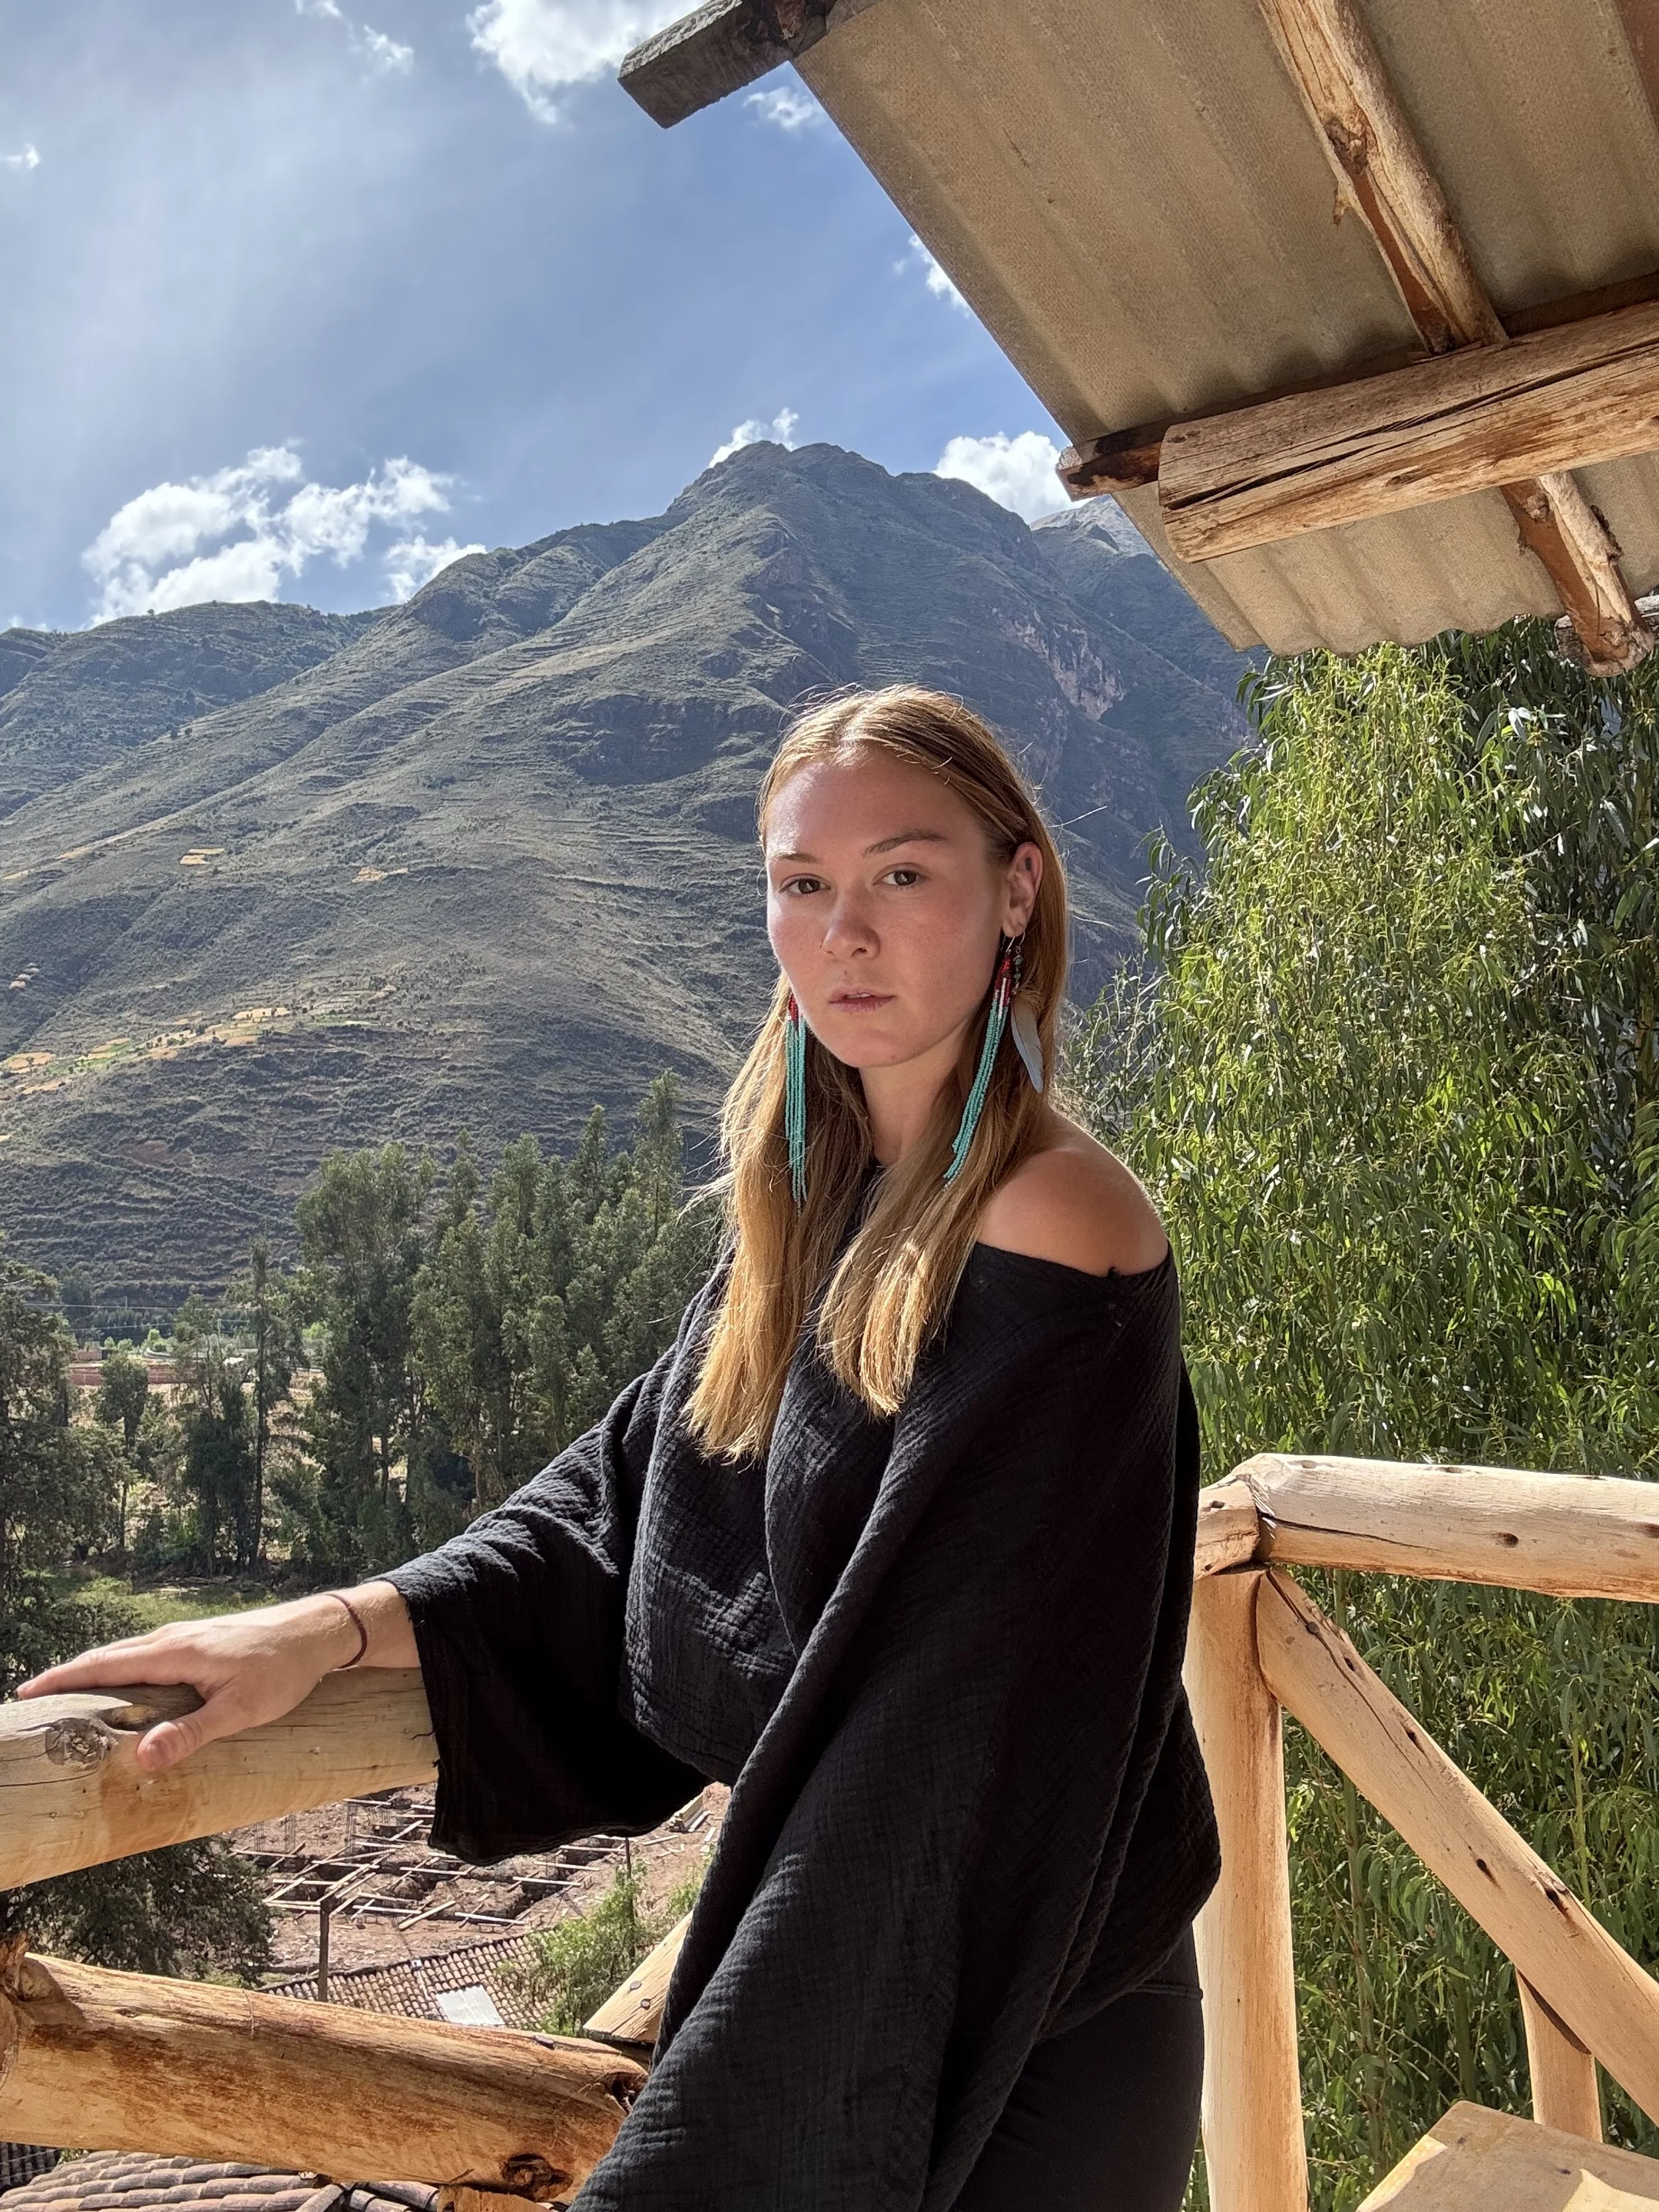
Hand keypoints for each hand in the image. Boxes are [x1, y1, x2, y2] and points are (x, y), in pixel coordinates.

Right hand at [15, 1583, 412, 1771]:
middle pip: (107, 1657)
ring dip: (93, 1672)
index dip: (63, 1679)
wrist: (318, 1631)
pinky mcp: (198, 1642)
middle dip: (68, 1677)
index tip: (24, 1693)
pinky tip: (121, 1687)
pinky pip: (146, 1656)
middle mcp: (172, 1638)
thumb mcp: (240, 1709)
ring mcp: (185, 1637)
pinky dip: (120, 1669)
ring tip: (64, 1697)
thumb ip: (191, 1734)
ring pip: (127, 1655)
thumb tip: (141, 1758)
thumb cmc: (283, 1670)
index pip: (104, 1664)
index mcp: (174, 1651)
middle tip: (31, 1699)